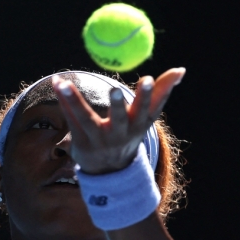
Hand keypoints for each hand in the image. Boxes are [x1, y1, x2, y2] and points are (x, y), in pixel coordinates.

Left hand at [52, 68, 185, 174]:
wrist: (109, 170)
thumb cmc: (130, 133)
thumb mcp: (147, 117)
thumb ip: (162, 92)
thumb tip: (182, 69)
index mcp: (138, 125)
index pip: (146, 110)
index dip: (148, 96)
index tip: (147, 79)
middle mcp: (120, 134)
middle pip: (119, 119)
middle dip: (117, 105)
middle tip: (114, 89)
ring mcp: (99, 140)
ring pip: (86, 118)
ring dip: (74, 100)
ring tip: (63, 84)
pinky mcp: (80, 142)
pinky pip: (71, 119)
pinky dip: (64, 100)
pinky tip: (58, 83)